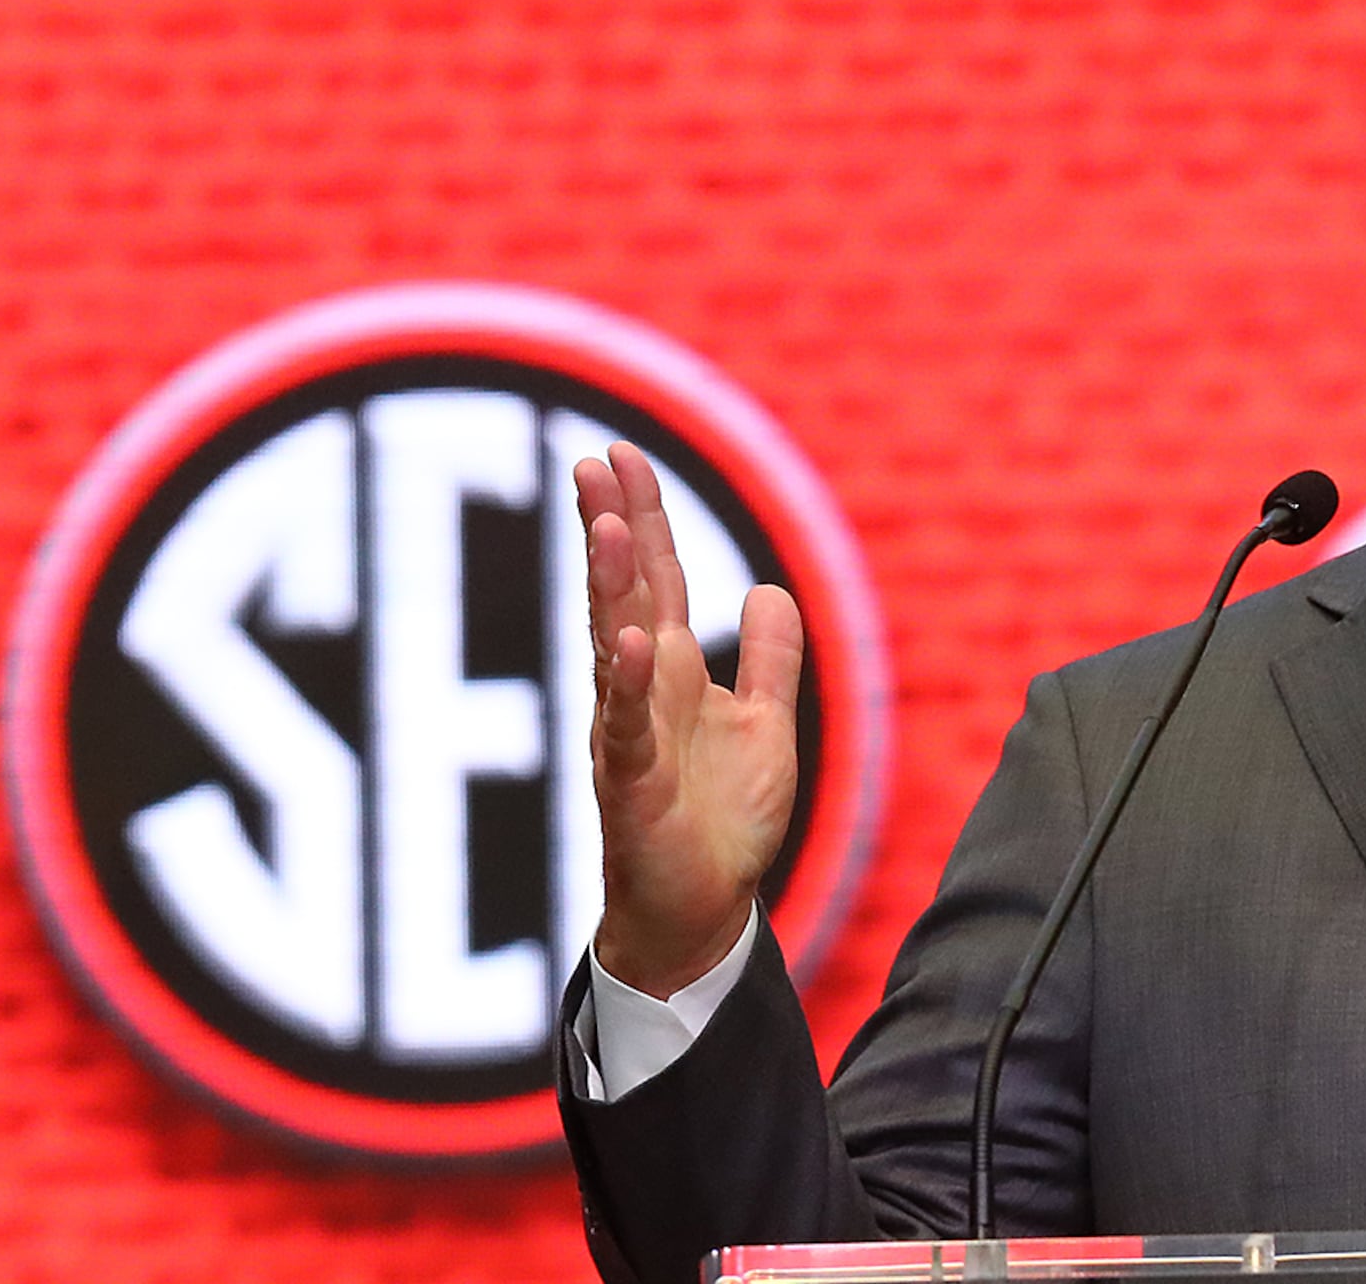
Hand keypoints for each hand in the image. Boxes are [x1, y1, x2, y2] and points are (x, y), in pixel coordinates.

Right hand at [579, 441, 803, 997]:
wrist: (704, 909)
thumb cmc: (724, 820)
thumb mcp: (767, 724)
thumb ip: (773, 660)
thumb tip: (767, 590)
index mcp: (673, 672)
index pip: (654, 578)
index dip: (641, 518)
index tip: (618, 456)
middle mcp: (642, 691)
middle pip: (623, 594)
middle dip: (610, 529)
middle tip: (591, 463)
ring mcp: (629, 734)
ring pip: (614, 646)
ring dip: (609, 588)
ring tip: (606, 526)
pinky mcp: (630, 784)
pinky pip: (626, 726)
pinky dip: (629, 684)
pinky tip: (632, 643)